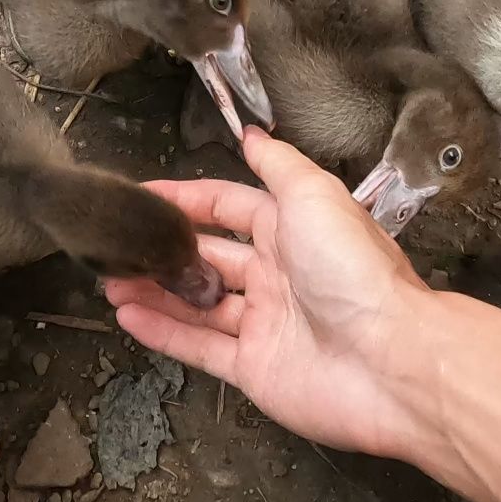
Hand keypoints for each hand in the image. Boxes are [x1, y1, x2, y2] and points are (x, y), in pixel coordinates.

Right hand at [104, 128, 430, 457]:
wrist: (390, 360)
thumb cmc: (357, 272)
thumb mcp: (314, 195)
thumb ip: (277, 164)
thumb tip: (254, 133)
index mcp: (293, 229)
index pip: (228, 207)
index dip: (186, 200)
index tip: (143, 196)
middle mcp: (279, 274)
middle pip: (208, 256)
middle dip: (162, 249)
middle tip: (117, 245)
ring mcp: (265, 323)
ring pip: (197, 302)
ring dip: (153, 290)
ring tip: (110, 279)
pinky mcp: (256, 368)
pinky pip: (200, 347)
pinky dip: (163, 332)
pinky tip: (129, 316)